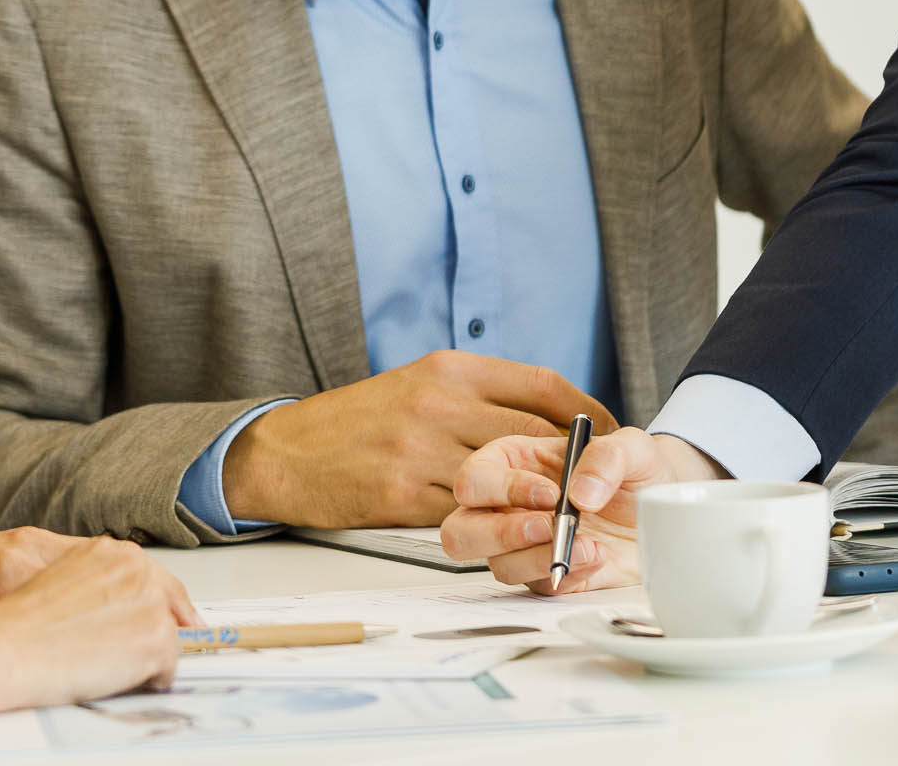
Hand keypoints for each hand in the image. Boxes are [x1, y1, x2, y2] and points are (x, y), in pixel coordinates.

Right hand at [0, 536, 199, 707]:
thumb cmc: (15, 622)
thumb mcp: (57, 580)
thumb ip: (95, 583)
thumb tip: (118, 606)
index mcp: (109, 552)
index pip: (152, 574)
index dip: (162, 602)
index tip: (175, 619)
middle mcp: (133, 568)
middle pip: (168, 601)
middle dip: (157, 628)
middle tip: (141, 651)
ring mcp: (148, 602)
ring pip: (170, 632)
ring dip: (149, 653)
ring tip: (114, 669)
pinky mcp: (154, 638)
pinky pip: (170, 664)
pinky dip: (152, 679)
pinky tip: (121, 682)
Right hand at [222, 351, 617, 526]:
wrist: (286, 452)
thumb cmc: (358, 421)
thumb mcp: (420, 385)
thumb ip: (476, 396)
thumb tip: (543, 417)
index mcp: (451, 368)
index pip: (543, 384)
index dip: (587, 411)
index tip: (610, 432)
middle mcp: (441, 401)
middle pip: (536, 433)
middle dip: (575, 463)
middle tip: (599, 485)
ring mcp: (423, 448)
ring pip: (510, 478)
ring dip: (544, 501)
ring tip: (568, 515)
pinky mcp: (405, 494)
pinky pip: (470, 512)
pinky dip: (497, 523)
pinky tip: (511, 530)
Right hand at [440, 427, 724, 591]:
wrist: (663, 506)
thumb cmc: (636, 470)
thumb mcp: (632, 448)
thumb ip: (608, 457)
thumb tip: (580, 494)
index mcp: (512, 463)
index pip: (474, 480)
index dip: (502, 489)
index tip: (550, 493)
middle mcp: (506, 507)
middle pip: (461, 532)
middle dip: (499, 534)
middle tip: (547, 527)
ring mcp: (522, 546)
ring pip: (497, 567)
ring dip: (538, 559)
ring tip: (586, 544)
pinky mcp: (546, 575)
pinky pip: (538, 587)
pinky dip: (568, 575)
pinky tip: (598, 556)